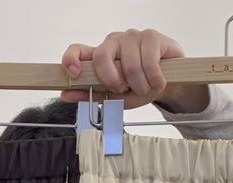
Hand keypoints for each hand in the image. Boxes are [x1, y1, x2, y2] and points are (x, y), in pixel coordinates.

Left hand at [60, 30, 208, 113]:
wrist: (167, 83)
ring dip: (139, 84)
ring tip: (145, 87)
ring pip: (129, 64)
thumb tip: (65, 94)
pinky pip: (148, 61)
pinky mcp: (151, 36)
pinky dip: (154, 79)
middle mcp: (113, 43)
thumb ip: (90, 94)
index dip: (71, 59)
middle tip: (123, 88)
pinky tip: (157, 82)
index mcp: (100, 57)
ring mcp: (131, 37)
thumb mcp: (113, 97)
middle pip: (101, 56)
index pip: (77, 50)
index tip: (74, 73)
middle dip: (112, 79)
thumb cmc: (138, 87)